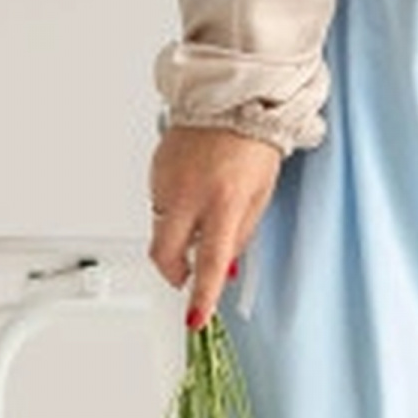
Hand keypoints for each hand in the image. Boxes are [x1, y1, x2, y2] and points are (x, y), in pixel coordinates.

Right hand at [147, 125, 281, 326]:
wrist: (232, 99)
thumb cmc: (252, 144)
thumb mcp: (262, 194)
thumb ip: (242, 234)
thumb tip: (228, 265)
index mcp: (225, 201)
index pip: (212, 261)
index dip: (202, 295)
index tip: (195, 318)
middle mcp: (190, 194)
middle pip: (165, 254)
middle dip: (174, 273)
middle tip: (186, 275)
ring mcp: (168, 182)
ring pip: (161, 228)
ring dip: (177, 236)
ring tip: (201, 213)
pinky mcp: (155, 171)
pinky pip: (159, 203)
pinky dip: (173, 209)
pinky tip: (192, 190)